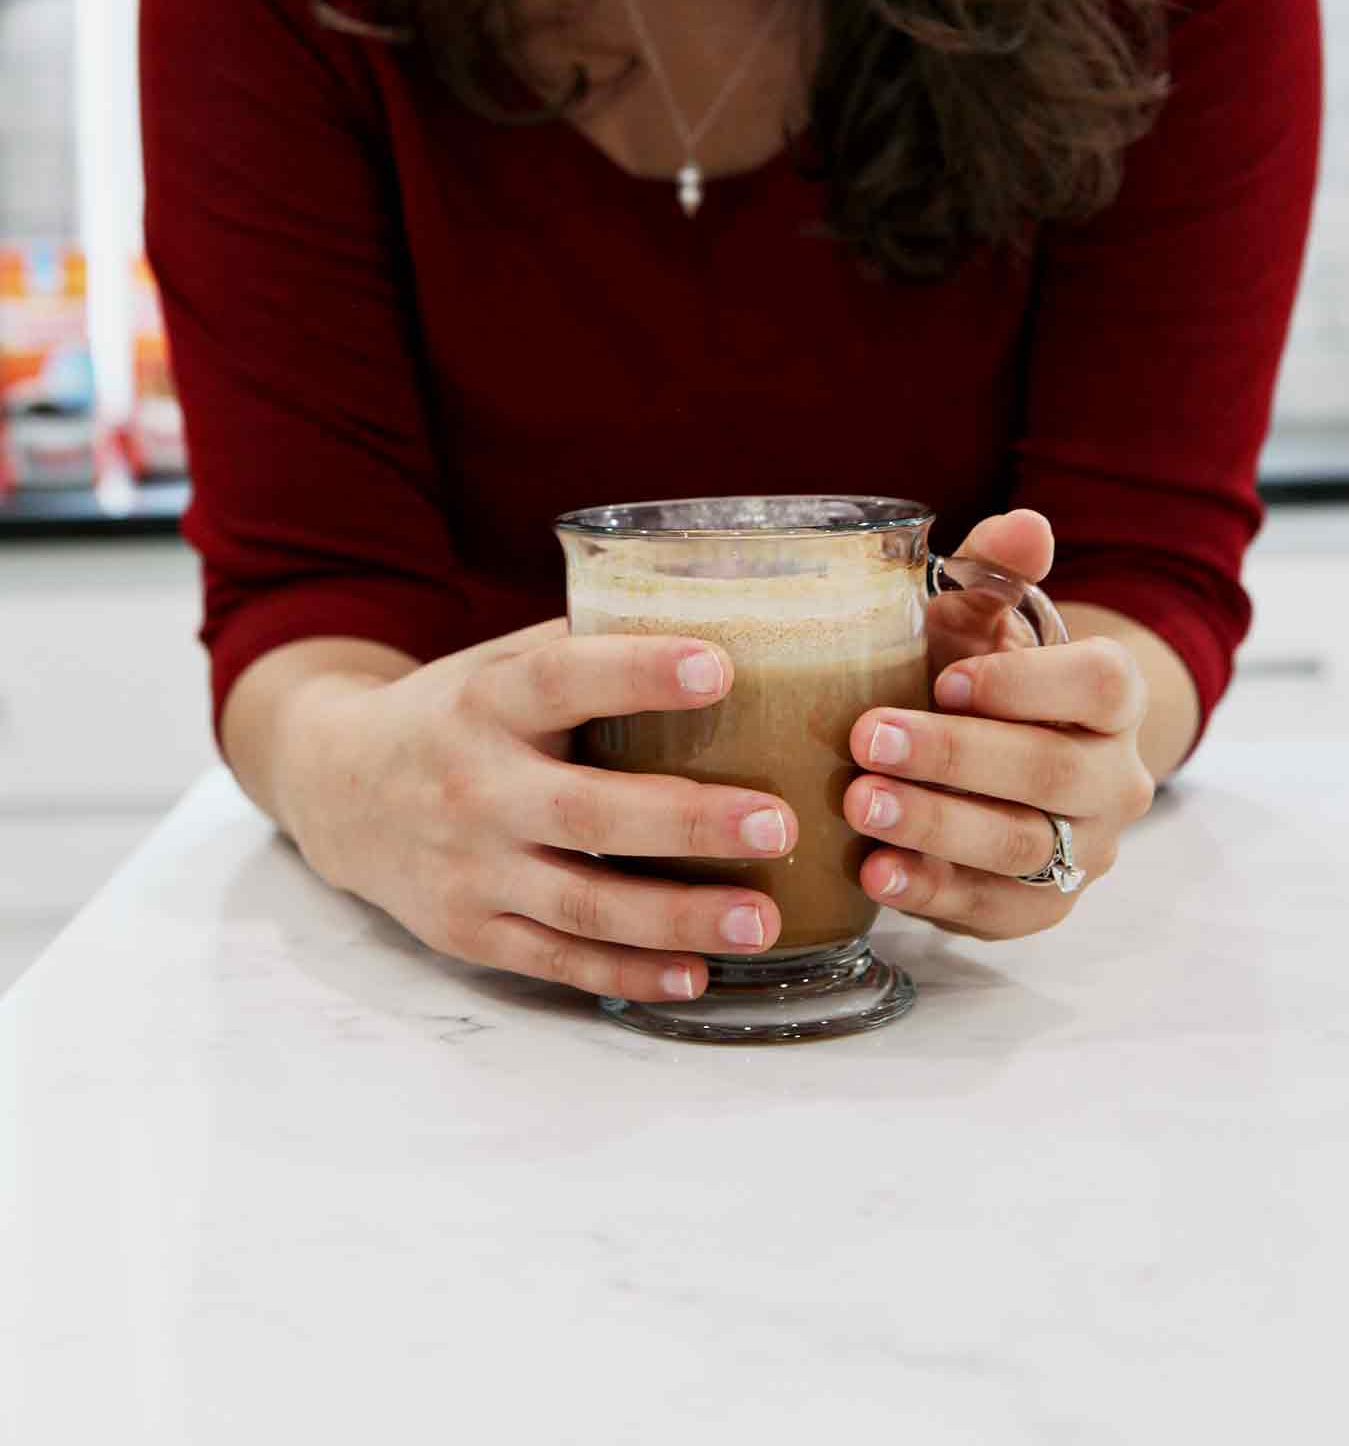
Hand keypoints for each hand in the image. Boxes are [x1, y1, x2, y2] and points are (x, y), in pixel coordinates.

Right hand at [292, 620, 796, 1002]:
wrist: (336, 790)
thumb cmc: (452, 714)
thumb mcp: (497, 663)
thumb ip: (583, 645)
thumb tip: (712, 610)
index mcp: (486, 702)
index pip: (562, 679)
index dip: (638, 672)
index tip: (720, 668)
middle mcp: (474, 787)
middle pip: (588, 810)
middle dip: (689, 821)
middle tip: (777, 823)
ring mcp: (471, 869)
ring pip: (584, 904)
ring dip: (679, 917)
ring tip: (764, 919)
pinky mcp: (470, 932)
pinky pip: (559, 961)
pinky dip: (630, 973)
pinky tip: (697, 973)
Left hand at [842, 509, 1154, 939]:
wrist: (988, 757)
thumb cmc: (974, 675)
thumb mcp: (981, 618)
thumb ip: (997, 571)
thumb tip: (1025, 526)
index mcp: (1112, 696)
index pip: (1099, 687)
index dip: (1023, 685)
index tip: (943, 679)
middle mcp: (1115, 778)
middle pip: (1051, 772)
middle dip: (955, 757)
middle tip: (869, 739)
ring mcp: (1085, 850)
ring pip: (1022, 846)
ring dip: (935, 825)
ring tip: (860, 803)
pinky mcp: (1040, 907)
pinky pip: (994, 910)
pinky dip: (930, 892)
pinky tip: (873, 871)